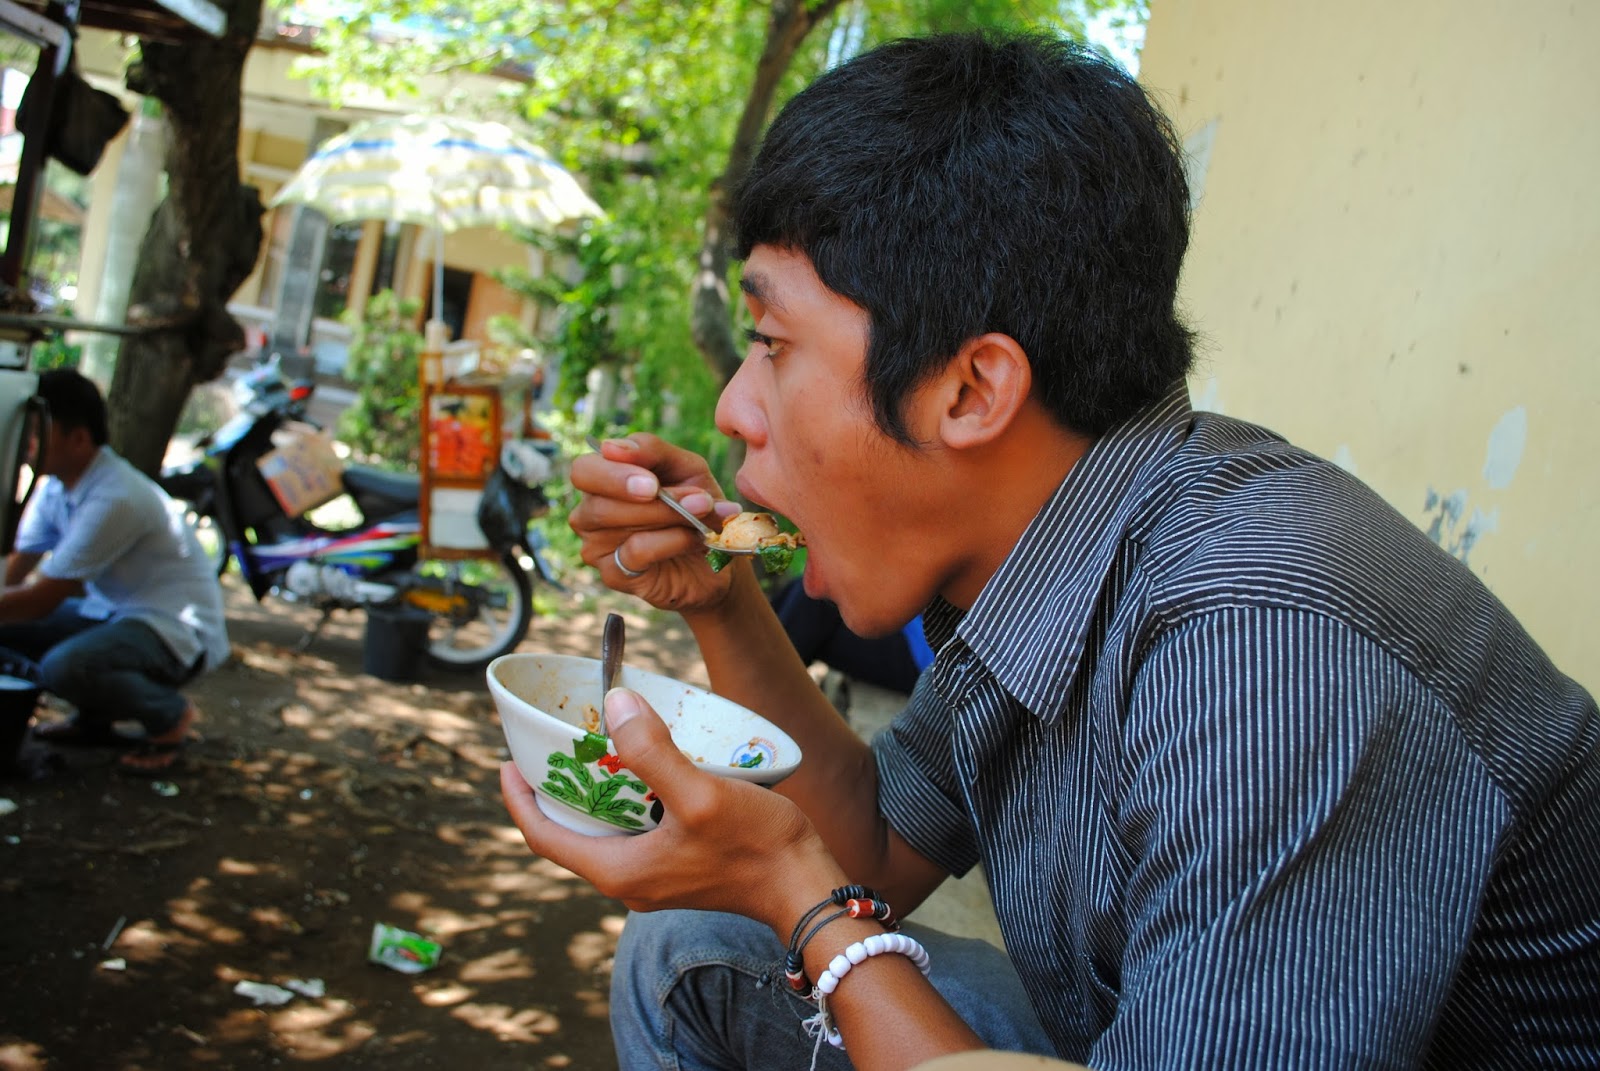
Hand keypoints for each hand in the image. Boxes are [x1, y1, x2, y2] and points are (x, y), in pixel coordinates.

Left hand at [501, 687, 843, 934]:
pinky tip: (646, 769)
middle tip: (553, 747)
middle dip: (556, 792)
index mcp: (619, 870)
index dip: (518, 800)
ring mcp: (656, 877)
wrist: (806, 888)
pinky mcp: (680, 869)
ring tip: (595, 750)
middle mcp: (629, 880)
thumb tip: (613, 706)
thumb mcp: (699, 794)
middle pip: (571, 834)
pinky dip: (628, 801)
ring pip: (605, 832)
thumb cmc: (756, 848)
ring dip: (594, 795)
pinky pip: (635, 832)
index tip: (508, 763)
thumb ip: (652, 752)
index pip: (544, 837)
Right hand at [569, 434, 743, 613]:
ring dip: (667, 513)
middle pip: (596, 499)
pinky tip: (696, 538)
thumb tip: (611, 447)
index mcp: (602, 481)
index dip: (613, 472)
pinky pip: (635, 550)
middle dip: (638, 492)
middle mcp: (590, 512)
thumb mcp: (686, 468)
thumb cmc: (696, 505)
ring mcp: (597, 546)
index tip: (651, 479)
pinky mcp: (613, 574)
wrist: (719, 554)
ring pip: (615, 522)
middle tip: (672, 493)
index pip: (585, 470)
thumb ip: (652, 450)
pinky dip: (671, 541)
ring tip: (704, 511)